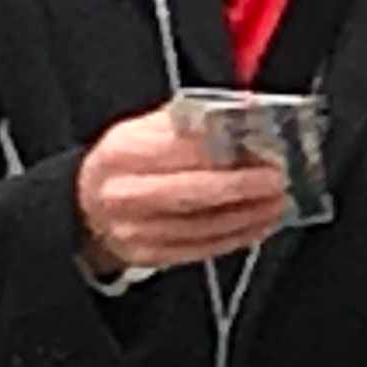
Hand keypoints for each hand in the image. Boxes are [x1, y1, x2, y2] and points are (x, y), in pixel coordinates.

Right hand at [74, 106, 288, 279]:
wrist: (87, 204)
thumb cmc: (129, 161)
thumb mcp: (146, 130)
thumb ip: (191, 122)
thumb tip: (247, 111)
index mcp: (124, 152)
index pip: (184, 149)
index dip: (228, 149)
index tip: (265, 147)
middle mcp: (123, 193)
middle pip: (194, 191)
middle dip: (243, 186)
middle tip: (278, 179)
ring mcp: (133, 230)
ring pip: (202, 225)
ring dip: (249, 214)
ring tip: (279, 202)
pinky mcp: (146, 255)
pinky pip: (200, 248)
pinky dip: (236, 237)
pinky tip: (259, 224)